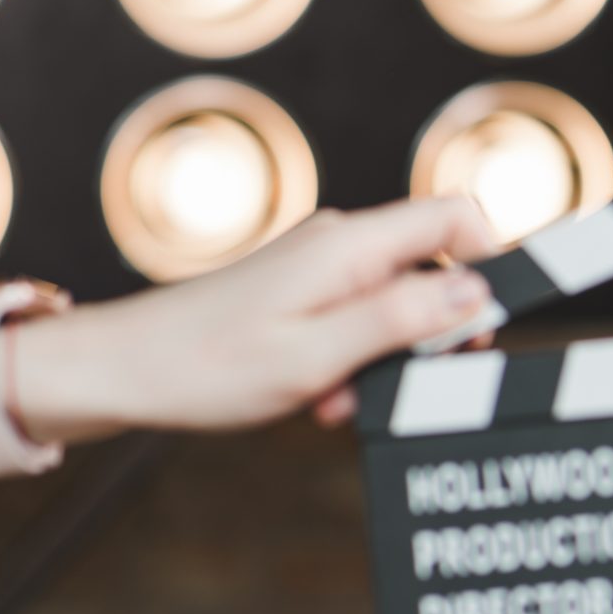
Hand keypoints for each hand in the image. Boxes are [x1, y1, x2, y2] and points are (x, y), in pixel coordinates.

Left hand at [11, 197, 500, 443]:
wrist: (120, 372)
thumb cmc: (206, 367)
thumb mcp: (317, 355)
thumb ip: (401, 320)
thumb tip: (475, 292)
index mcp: (351, 246)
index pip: (458, 215)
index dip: (492, 261)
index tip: (485, 324)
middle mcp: (342, 243)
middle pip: (438, 264)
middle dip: (438, 330)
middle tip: (411, 380)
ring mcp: (323, 266)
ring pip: (400, 300)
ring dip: (391, 356)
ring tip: (343, 398)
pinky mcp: (306, 292)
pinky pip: (362, 317)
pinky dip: (356, 359)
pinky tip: (322, 397)